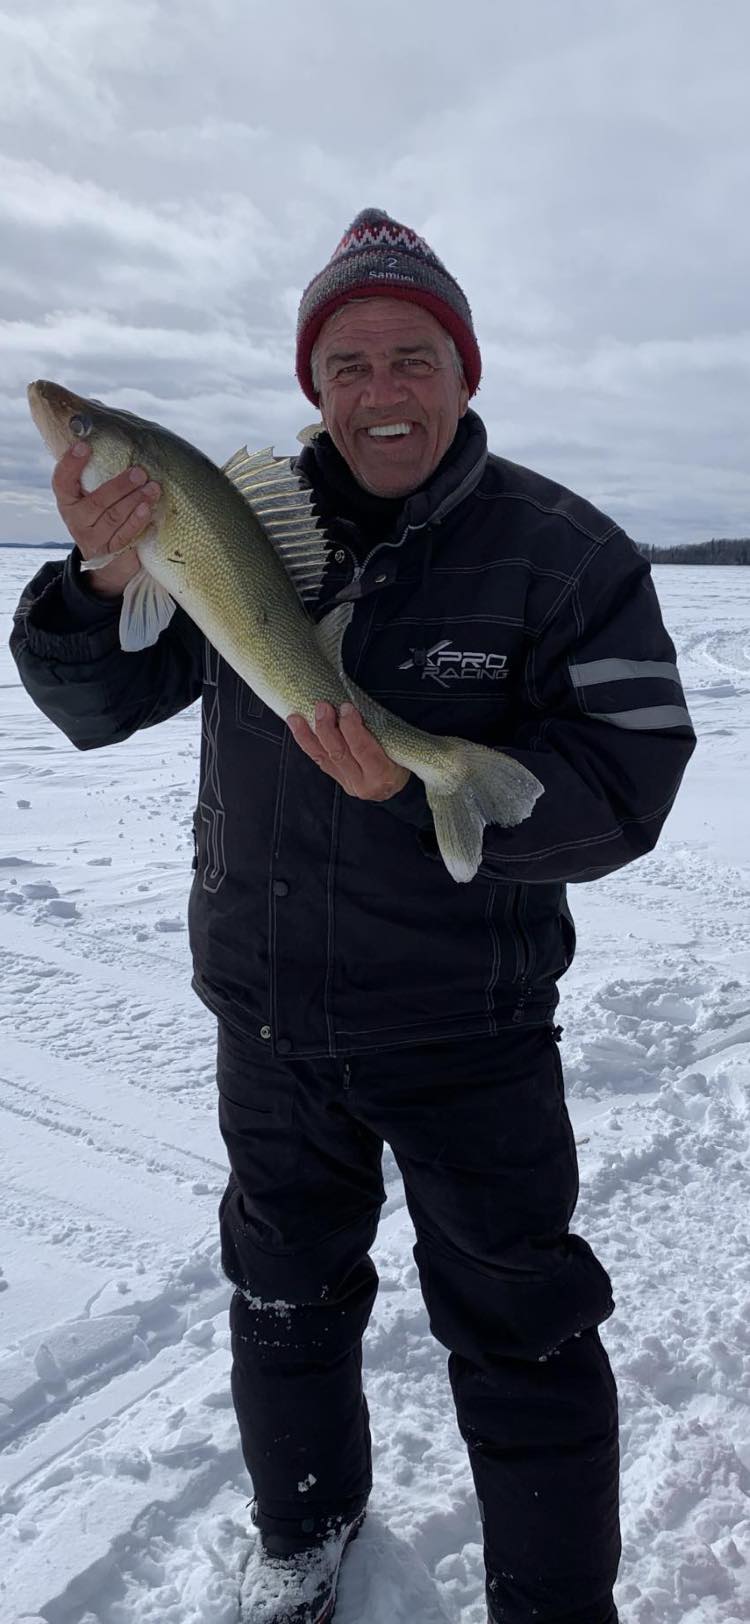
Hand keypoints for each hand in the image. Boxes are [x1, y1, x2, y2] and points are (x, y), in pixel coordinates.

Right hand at [52, 444, 161, 597]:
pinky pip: (125, 535)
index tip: (85, 446)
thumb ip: (96, 475)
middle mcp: (76, 520)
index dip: (71, 464)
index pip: (62, 481)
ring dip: (135, 501)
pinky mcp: (109, 551)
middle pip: (97, 502)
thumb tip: (109, 438)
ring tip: (152, 487)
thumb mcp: (91, 496)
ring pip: (114, 518)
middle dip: (120, 486)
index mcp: (67, 500)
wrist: (105, 557)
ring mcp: (91, 538)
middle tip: (139, 472)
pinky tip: (148, 508)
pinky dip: (137, 521)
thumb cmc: (101, 514)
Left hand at [287, 701, 409, 799]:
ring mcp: (348, 784)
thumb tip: (354, 705)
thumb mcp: (399, 747)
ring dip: (308, 735)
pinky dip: (307, 742)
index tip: (346, 708)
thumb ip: (381, 731)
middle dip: (327, 728)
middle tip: (322, 706)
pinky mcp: (338, 780)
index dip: (352, 727)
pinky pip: (319, 760)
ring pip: (324, 758)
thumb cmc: (402, 759)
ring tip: (297, 717)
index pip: (362, 749)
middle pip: (339, 753)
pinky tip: (297, 727)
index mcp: (383, 774)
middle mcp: (363, 783)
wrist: (396, 785)